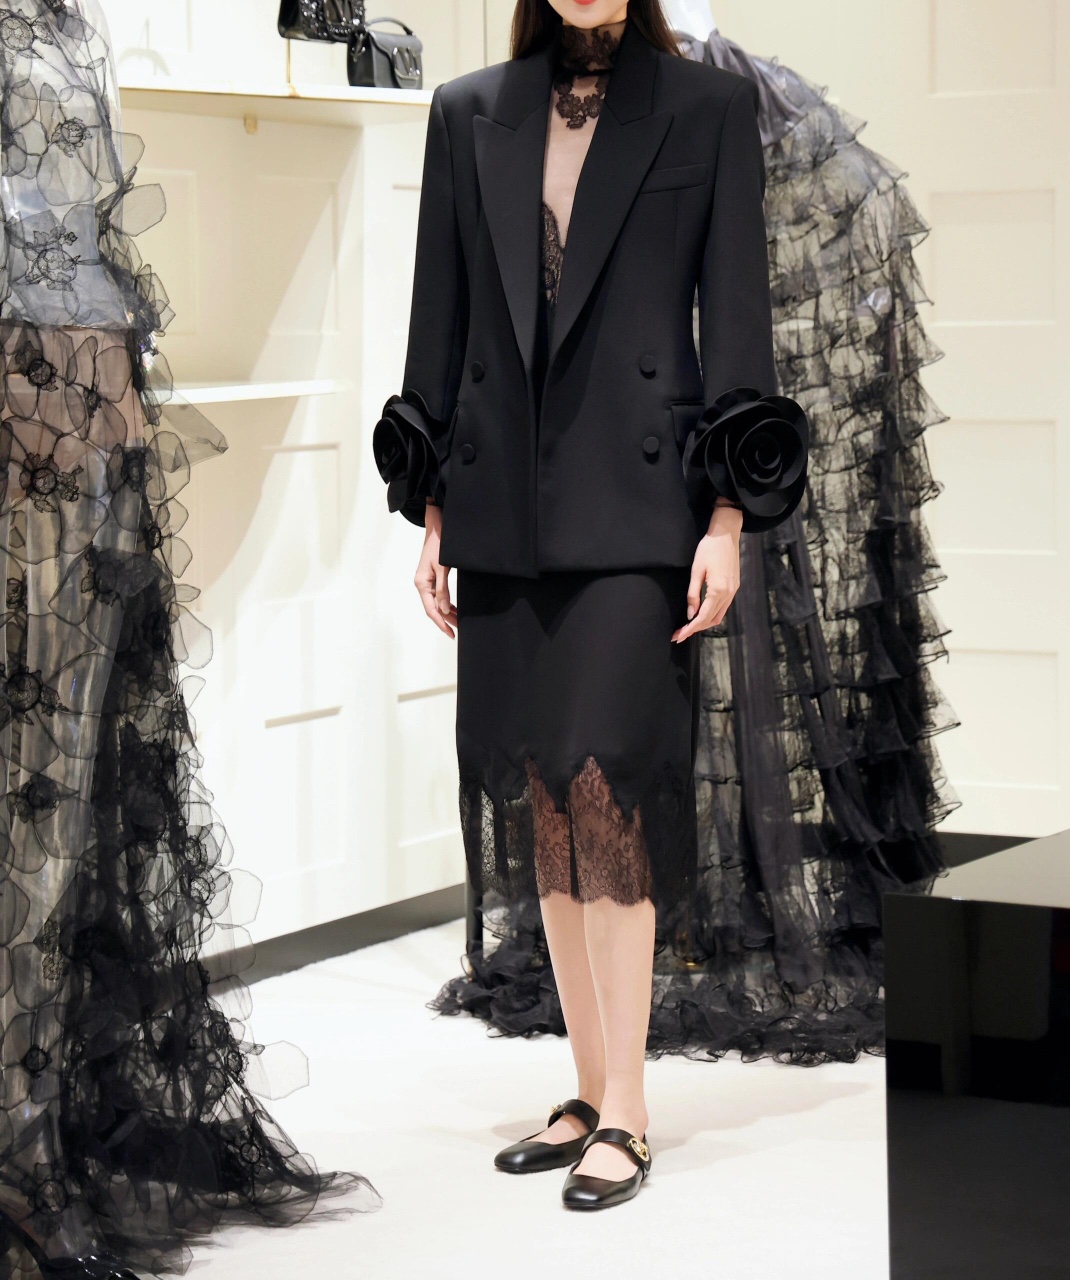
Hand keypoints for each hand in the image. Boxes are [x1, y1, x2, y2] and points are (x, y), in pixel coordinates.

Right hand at [415, 503, 456, 638]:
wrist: (437, 528)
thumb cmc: (438, 546)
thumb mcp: (442, 568)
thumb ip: (443, 589)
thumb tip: (445, 609)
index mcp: (422, 583)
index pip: (431, 610)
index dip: (441, 623)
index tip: (451, 633)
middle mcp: (422, 584)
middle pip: (434, 608)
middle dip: (446, 620)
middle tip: (459, 631)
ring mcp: (426, 581)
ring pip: (437, 603)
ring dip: (447, 612)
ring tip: (459, 622)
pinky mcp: (432, 577)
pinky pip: (438, 595)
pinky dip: (447, 603)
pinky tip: (454, 609)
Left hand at [672, 504, 741, 642]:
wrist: (726, 534)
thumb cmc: (708, 549)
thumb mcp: (696, 571)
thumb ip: (693, 594)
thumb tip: (691, 614)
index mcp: (718, 590)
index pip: (702, 617)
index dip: (690, 629)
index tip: (678, 637)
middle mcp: (728, 593)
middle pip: (712, 620)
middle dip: (695, 629)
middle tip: (680, 634)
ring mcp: (733, 590)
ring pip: (719, 616)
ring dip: (704, 623)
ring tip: (689, 626)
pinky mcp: (734, 586)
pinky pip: (723, 607)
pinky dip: (712, 614)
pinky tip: (701, 613)